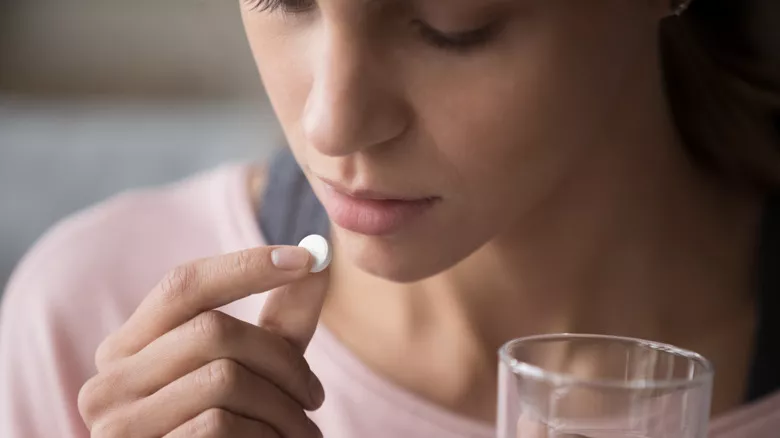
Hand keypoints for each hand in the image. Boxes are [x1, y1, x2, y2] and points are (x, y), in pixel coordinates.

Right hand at [78, 246, 327, 436]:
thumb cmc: (234, 431)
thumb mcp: (259, 369)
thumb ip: (281, 319)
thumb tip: (320, 257)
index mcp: (131, 346)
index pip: (183, 284)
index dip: (246, 266)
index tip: (308, 259)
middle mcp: (111, 380)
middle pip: (212, 330)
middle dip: (282, 360)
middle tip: (315, 395)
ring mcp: (118, 423)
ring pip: (223, 378)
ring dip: (283, 406)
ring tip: (302, 430)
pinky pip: (218, 424)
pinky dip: (263, 435)